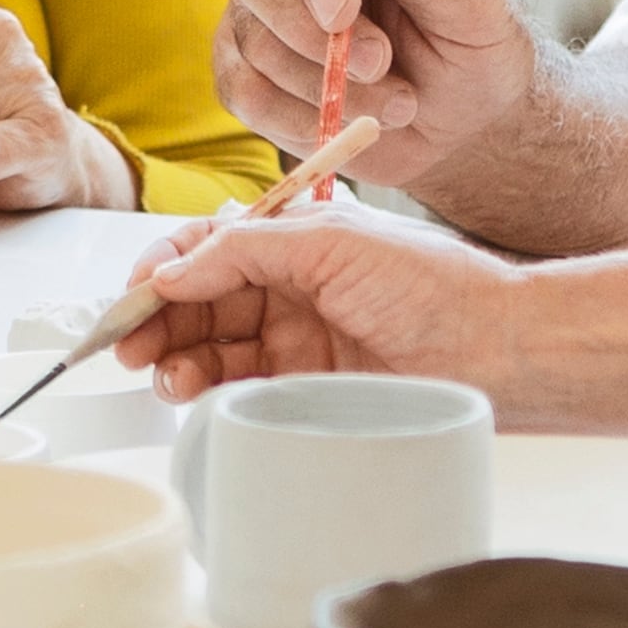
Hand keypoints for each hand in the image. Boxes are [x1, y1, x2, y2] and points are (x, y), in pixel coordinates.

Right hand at [115, 201, 527, 400]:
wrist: (498, 349)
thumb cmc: (433, 282)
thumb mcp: (330, 242)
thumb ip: (245, 250)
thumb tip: (173, 269)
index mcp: (295, 239)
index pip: (209, 249)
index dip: (165, 269)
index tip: (133, 296)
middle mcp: (292, 285)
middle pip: (202, 300)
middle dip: (158, 320)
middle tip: (128, 345)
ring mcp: (299, 337)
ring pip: (215, 346)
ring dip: (178, 357)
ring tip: (164, 373)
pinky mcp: (311, 387)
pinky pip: (242, 386)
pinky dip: (209, 388)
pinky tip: (194, 389)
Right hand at [216, 0, 544, 191]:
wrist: (462, 125)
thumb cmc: (473, 48)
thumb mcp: (475, 4)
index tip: (343, 11)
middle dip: (303, 24)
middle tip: (378, 65)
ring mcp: (261, 10)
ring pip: (251, 37)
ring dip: (326, 84)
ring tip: (399, 102)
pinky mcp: (247, 71)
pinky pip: (245, 92)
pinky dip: (301, 118)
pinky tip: (352, 123)